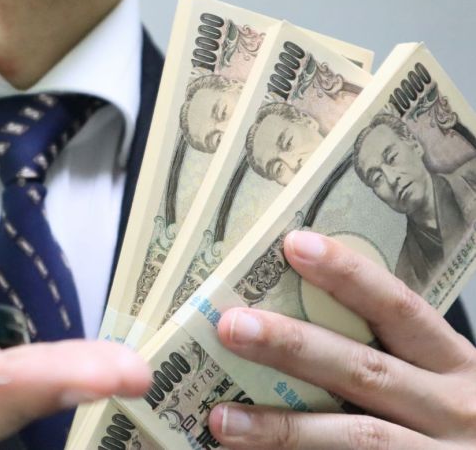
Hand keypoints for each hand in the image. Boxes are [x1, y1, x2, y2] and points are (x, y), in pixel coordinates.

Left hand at [208, 230, 475, 448]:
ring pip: (356, 437)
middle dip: (292, 346)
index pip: (399, 308)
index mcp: (453, 363)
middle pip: (364, 370)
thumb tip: (283, 320)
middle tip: (231, 326)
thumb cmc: (449, 422)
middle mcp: (452, 407)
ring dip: (283, 428)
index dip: (349, 275)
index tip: (295, 244)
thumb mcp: (437, 382)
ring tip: (222, 419)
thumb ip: (381, 353)